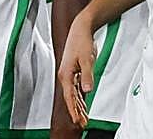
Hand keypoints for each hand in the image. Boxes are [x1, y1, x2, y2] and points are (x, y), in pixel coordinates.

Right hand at [57, 13, 95, 128]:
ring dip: (79, 106)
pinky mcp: (75, 71)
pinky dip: (80, 97)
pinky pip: (77, 88)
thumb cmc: (82, 41)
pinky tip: (83, 104)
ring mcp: (70, 74)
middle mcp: (65, 76)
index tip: (77, 121)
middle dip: (76, 111)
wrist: (80, 28)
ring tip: (84, 118)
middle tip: (83, 123)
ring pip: (74, 94)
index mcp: (65, 74)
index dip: (73, 110)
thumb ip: (87, 75)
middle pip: (71, 98)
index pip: (69, 97)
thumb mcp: (87, 59)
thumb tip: (87, 90)